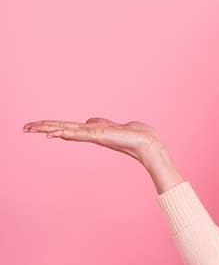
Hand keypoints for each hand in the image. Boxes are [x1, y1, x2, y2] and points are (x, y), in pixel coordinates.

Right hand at [22, 117, 162, 164]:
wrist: (147, 144)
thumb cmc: (135, 135)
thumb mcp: (114, 125)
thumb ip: (100, 123)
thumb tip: (89, 120)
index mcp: (92, 130)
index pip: (67, 127)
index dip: (51, 126)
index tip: (34, 126)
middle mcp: (90, 133)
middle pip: (62, 128)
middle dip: (43, 128)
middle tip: (24, 127)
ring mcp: (94, 135)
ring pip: (66, 130)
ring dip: (49, 129)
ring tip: (32, 128)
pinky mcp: (100, 136)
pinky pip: (79, 133)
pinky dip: (66, 132)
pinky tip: (53, 133)